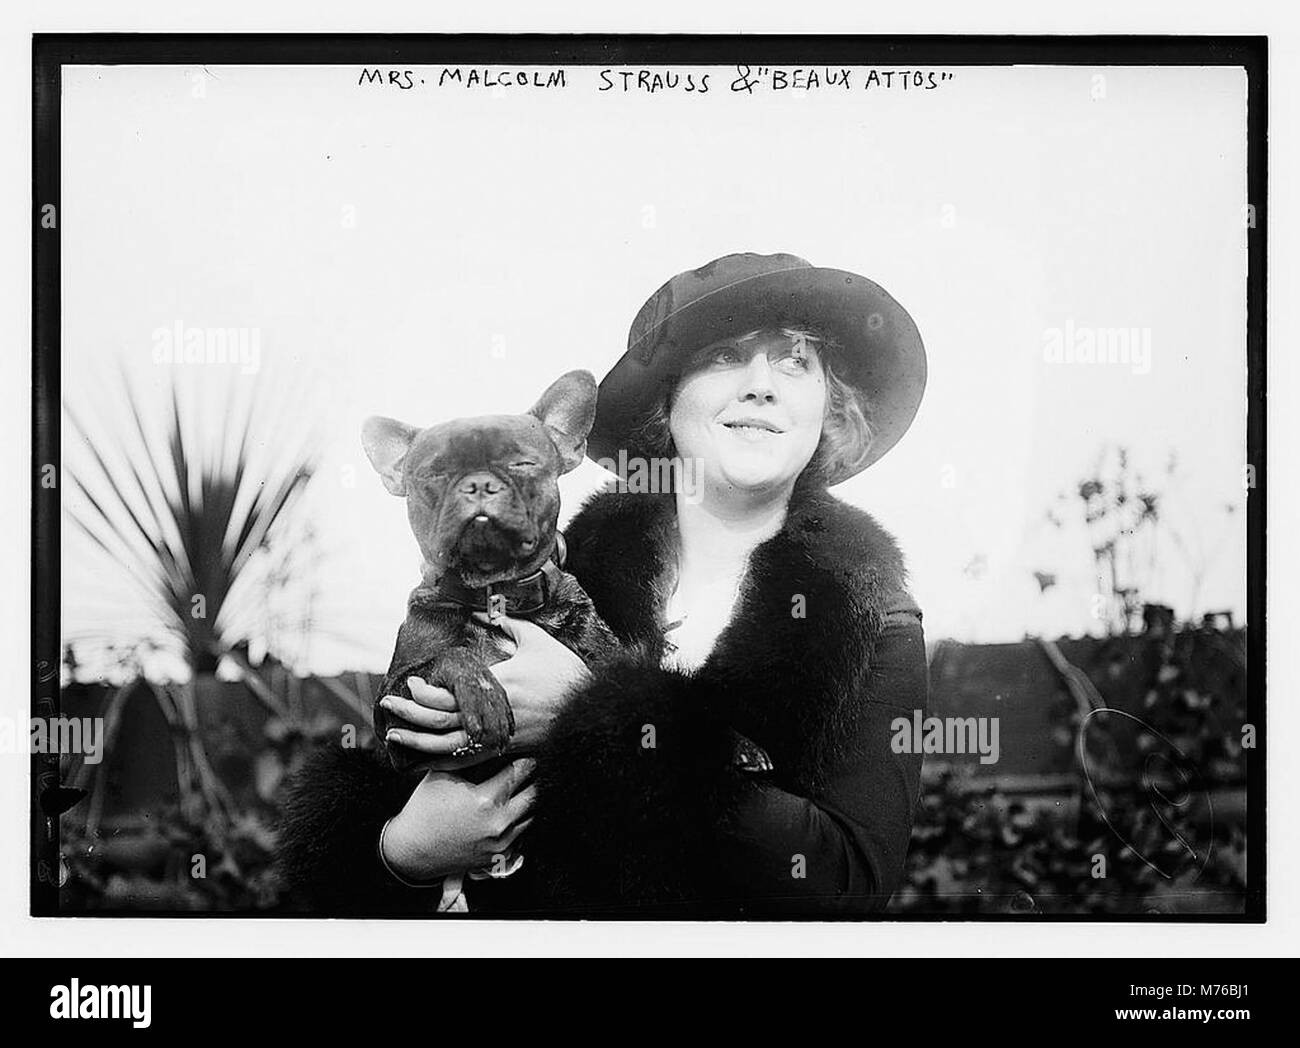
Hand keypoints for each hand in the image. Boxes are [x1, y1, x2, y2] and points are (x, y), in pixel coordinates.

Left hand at [378, 616, 591, 762]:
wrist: (590, 710)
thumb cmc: (564, 673)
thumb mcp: (538, 642)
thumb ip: (511, 625)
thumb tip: (486, 611)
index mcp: (498, 687)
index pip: (450, 695)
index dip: (425, 694)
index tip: (413, 686)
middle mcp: (493, 716)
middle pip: (441, 722)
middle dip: (411, 716)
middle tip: (389, 706)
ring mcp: (498, 737)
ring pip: (448, 747)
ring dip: (417, 742)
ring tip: (393, 737)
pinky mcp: (505, 751)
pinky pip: (468, 762)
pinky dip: (443, 762)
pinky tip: (425, 760)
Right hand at [381, 758, 535, 881]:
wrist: (411, 850)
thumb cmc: (425, 808)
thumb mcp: (443, 775)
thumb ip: (468, 757)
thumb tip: (488, 739)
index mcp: (486, 799)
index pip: (521, 771)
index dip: (525, 759)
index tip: (526, 753)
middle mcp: (498, 822)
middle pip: (533, 794)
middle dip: (532, 779)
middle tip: (529, 770)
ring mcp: (500, 842)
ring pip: (531, 816)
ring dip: (528, 801)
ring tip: (521, 789)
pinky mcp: (498, 856)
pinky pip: (521, 836)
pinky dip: (519, 823)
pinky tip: (511, 812)